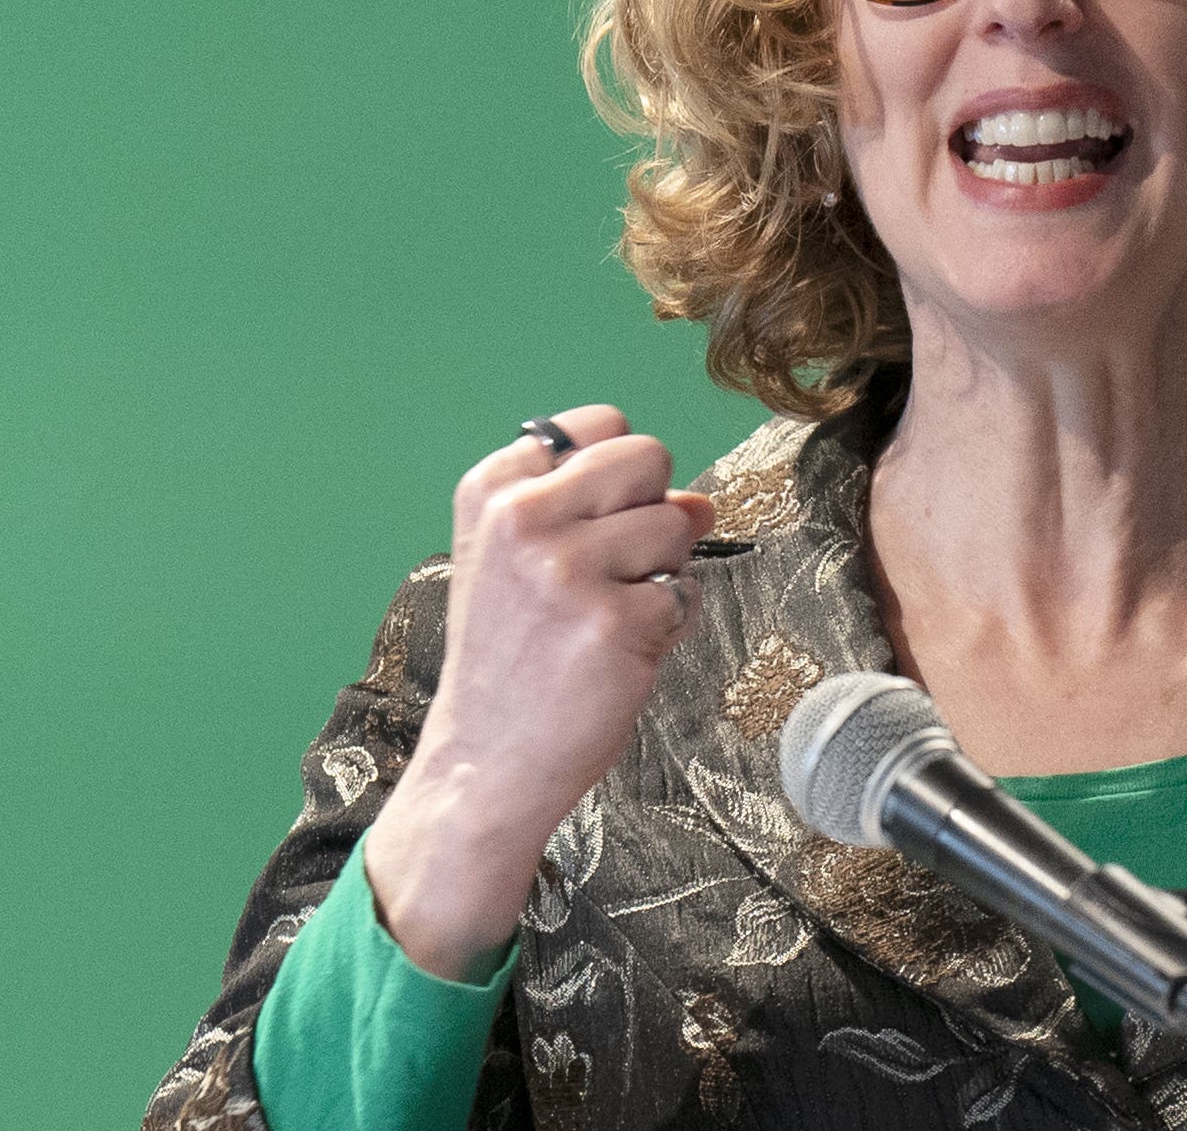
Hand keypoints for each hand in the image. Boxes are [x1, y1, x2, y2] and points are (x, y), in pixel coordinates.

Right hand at [364, 406, 712, 980]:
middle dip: (652, 510)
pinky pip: (687, 595)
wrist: (486, 761)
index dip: (619, 475)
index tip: (591, 521)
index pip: (600, 425)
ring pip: (678, 523)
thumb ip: (602, 512)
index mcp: (493, 491)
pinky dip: (668, 627)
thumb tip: (701, 502)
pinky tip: (616, 656)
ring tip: (607, 618)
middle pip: (649, 457)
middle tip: (610, 573)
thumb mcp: (524, 562)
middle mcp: (523, 518)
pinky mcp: (615, 621)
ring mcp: (568, 568)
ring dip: (663, 573)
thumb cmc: (513, 658)